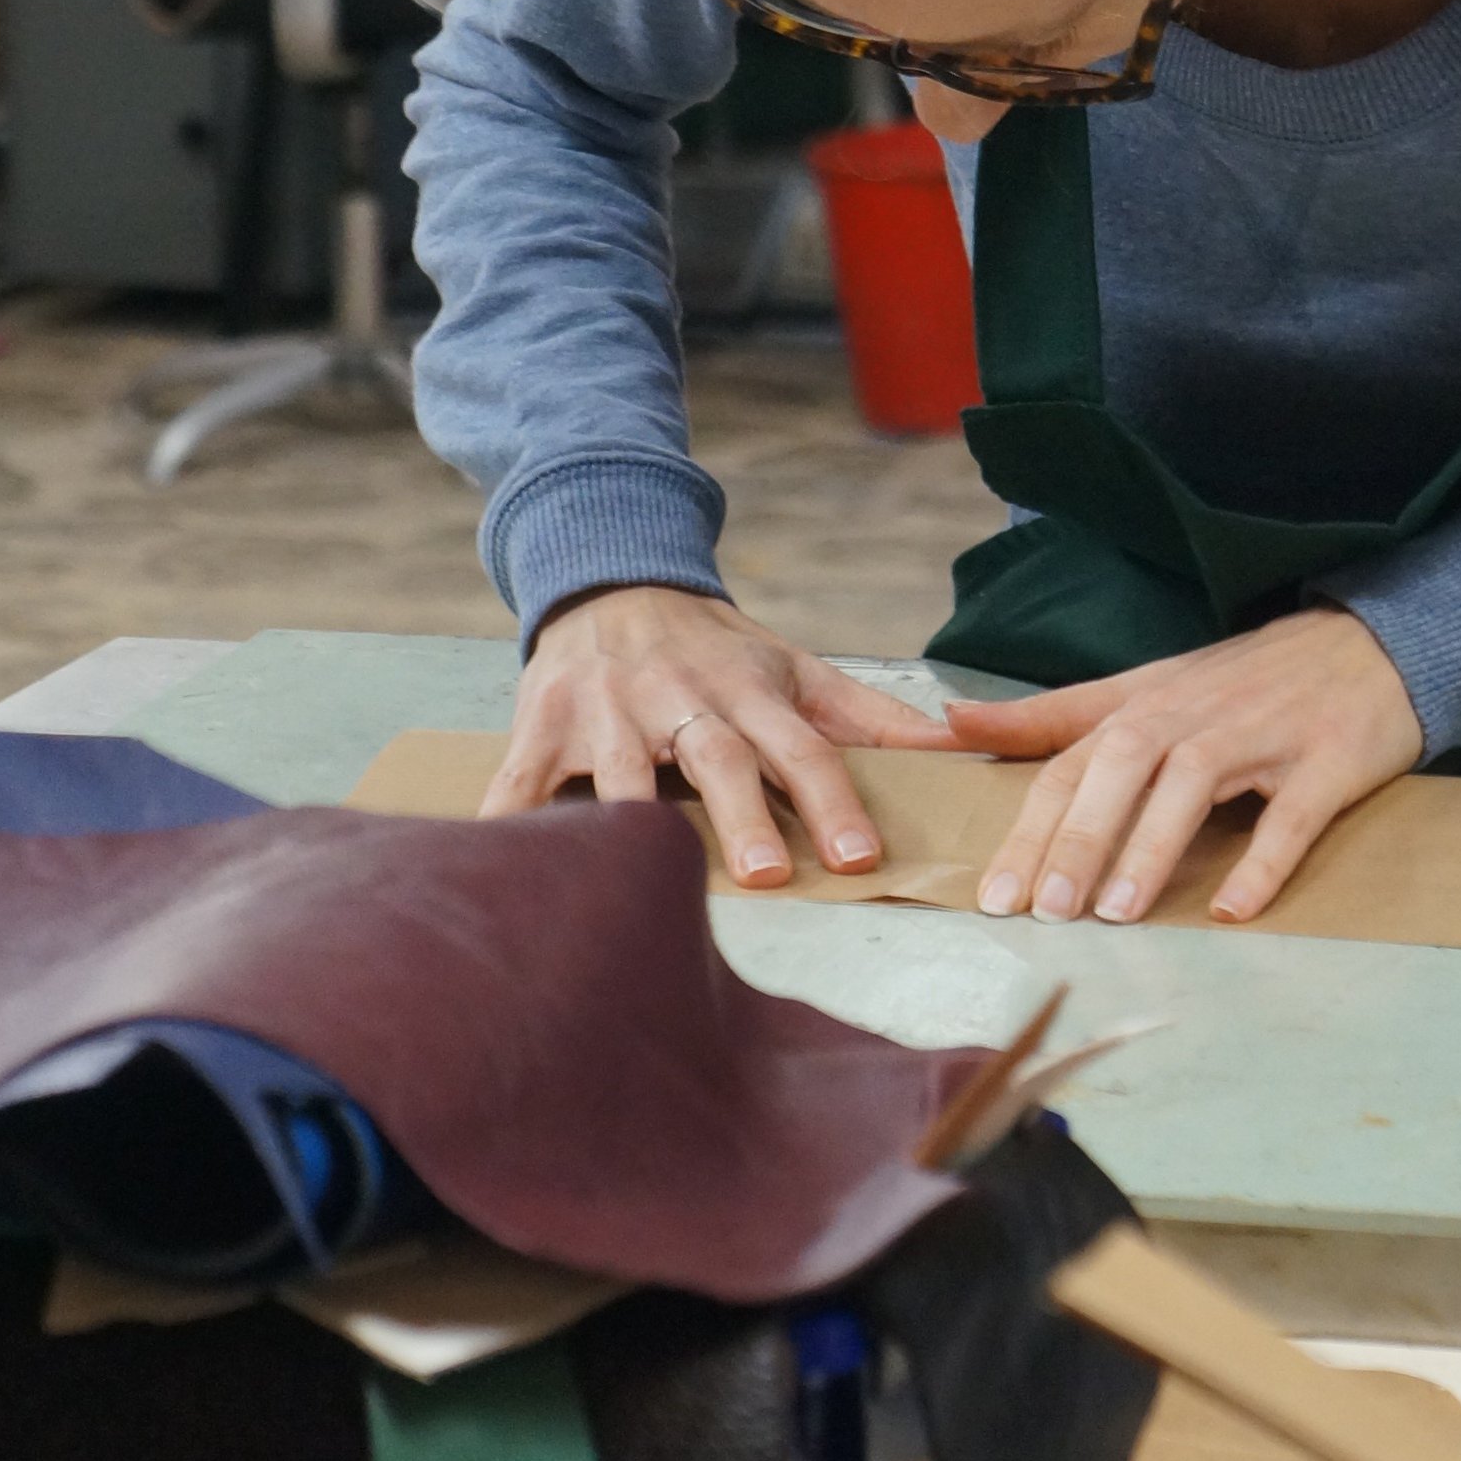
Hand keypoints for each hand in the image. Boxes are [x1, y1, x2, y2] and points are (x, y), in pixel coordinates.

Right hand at [491, 584, 948, 887]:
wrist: (612, 583)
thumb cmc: (715, 649)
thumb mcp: (792, 668)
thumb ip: (870, 715)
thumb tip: (955, 747)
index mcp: (749, 691)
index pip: (802, 748)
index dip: (833, 801)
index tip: (859, 856)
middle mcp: (681, 699)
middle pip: (719, 759)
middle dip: (743, 813)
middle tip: (766, 874)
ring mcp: (608, 713)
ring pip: (624, 773)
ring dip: (634, 822)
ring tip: (644, 878)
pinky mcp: (544, 726)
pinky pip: (523, 781)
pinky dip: (510, 822)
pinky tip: (505, 862)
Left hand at [942, 606, 1421, 927]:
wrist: (1370, 643)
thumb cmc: (1246, 682)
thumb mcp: (1147, 687)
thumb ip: (1055, 714)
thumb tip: (954, 720)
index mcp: (1148, 703)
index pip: (1073, 760)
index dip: (1030, 826)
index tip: (993, 896)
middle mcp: (1196, 714)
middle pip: (1121, 766)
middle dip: (1078, 837)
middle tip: (1044, 910)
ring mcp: (1263, 735)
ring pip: (1194, 785)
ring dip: (1151, 847)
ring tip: (1117, 913)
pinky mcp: (1328, 760)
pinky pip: (1290, 814)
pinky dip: (1262, 862)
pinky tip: (1233, 909)